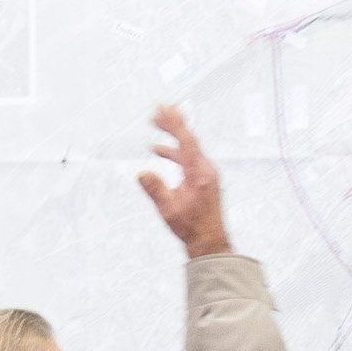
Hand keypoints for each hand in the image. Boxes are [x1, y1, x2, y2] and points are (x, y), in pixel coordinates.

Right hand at [137, 105, 229, 258]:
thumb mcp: (169, 210)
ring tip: (155, 126)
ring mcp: (206, 174)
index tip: (163, 108)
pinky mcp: (204, 180)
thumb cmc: (191, 228)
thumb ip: (155, 190)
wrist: (210, 241)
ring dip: (171, 138)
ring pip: (188, 149)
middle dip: (172, 124)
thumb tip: (142, 173)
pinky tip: (159, 152)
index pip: (187, 141)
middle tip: (158, 110)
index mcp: (199, 173)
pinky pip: (188, 160)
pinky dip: (174, 153)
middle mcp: (206, 169)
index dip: (174, 123)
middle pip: (188, 140)